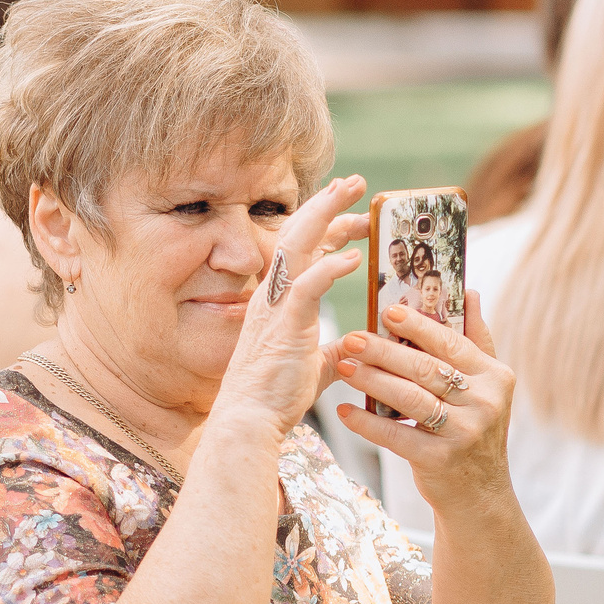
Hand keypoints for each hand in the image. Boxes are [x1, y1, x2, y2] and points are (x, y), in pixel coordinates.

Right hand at [209, 174, 367, 439]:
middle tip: (353, 183)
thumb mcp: (314, 368)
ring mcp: (275, 307)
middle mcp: (272, 295)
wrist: (249, 421)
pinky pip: (307, 286)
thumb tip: (352, 348)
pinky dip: (330, 267)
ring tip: (352, 194)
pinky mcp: (284, 325)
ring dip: (325, 216)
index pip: (301, 250)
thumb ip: (332, 353)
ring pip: (297, 246)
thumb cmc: (274, 398)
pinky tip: (354, 257)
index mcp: (277, 301)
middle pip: (297, 234)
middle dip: (326, 204)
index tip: (349, 210)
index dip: (324, 225)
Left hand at [334, 293, 518, 516]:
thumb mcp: (485, 387)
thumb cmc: (473, 430)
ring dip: (371, 380)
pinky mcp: (440, 460)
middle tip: (352, 337)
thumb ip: (477, 340)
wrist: (479, 495)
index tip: (387, 311)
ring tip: (343, 366)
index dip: (418, 326)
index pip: (451, 343)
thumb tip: (471, 292)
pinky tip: (346, 411)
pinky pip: (396, 435)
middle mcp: (484, 403)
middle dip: (384, 351)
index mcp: (495, 377)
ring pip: (409, 398)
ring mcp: (464, 433)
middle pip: (426, 369)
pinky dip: (368, 423)